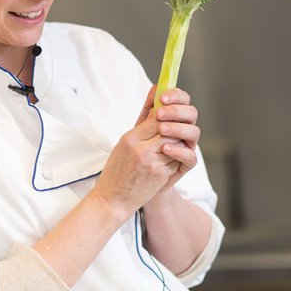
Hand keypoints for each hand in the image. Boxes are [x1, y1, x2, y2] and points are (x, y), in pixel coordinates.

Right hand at [91, 86, 200, 219]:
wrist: (113, 199)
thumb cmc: (118, 169)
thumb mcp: (124, 142)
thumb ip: (143, 120)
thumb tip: (156, 91)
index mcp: (130, 139)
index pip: (156, 118)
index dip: (166, 114)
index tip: (168, 113)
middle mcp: (141, 150)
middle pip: (169, 129)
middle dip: (175, 127)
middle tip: (174, 128)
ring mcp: (153, 163)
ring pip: (177, 143)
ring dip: (177, 141)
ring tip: (171, 143)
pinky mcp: (162, 175)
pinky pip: (177, 158)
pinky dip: (177, 155)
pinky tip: (170, 157)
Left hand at [146, 86, 200, 195]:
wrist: (134, 178)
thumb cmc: (138, 149)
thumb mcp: (141, 126)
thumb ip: (150, 108)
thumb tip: (156, 87)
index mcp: (176, 116)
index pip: (183, 99)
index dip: (175, 95)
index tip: (162, 97)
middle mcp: (185, 128)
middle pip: (191, 113)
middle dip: (176, 111)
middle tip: (159, 114)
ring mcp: (187, 145)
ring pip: (194, 132)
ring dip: (178, 128)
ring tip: (162, 129)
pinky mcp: (186, 164)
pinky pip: (190, 156)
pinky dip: (179, 151)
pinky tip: (165, 148)